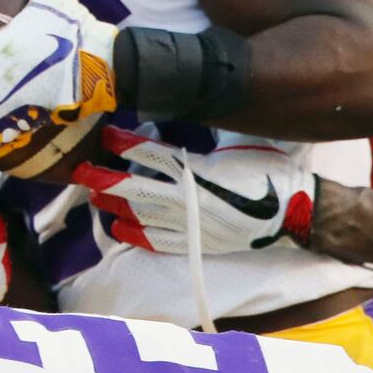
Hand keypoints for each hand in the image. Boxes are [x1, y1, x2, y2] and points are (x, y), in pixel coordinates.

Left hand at [73, 128, 315, 252]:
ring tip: (94, 196)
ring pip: (140, 216)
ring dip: (114, 205)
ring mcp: (189, 225)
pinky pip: (157, 242)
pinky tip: (118, 228)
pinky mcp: (196, 244)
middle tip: (80, 170)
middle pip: (134, 188)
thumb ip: (201, 141)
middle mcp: (187, 198)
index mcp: (196, 169)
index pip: (149, 153)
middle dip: (104, 178)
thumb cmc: (267, 172)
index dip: (124, 143)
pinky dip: (134, 235)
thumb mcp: (233, 146)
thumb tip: (176, 128)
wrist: (292, 211)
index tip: (105, 134)